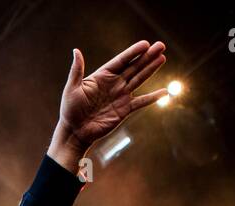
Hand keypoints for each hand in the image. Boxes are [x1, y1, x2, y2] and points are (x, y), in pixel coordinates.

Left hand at [48, 40, 167, 173]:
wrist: (75, 132)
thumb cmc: (70, 110)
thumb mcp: (72, 88)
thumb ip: (76, 70)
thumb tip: (76, 50)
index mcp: (102, 76)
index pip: (121, 61)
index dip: (133, 52)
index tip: (145, 44)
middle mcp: (114, 83)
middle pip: (134, 67)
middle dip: (147, 57)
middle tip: (161, 46)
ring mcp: (120, 96)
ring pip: (139, 79)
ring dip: (151, 69)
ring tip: (162, 58)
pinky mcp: (124, 110)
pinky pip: (141, 102)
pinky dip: (152, 98)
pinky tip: (164, 92)